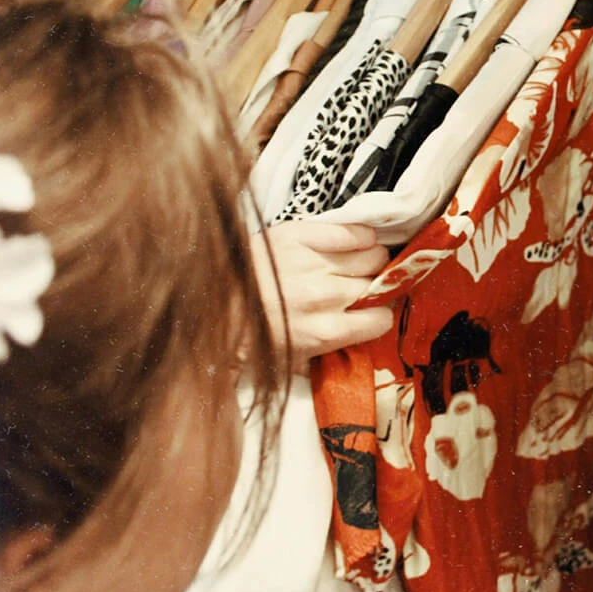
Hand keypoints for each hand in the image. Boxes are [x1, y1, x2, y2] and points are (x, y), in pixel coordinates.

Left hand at [251, 222, 393, 364]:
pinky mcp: (301, 235)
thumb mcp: (293, 360)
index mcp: (324, 331)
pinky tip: (354, 243)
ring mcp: (313, 263)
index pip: (381, 320)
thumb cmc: (254, 333)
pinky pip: (353, 232)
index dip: (378, 316)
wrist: (211, 301)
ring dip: (371, 261)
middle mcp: (324, 296)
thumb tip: (361, 347)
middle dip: (375, 287)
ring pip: (374, 255)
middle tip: (361, 287)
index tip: (370, 312)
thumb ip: (329, 355)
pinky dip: (361, 236)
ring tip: (356, 264)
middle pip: (380, 285)